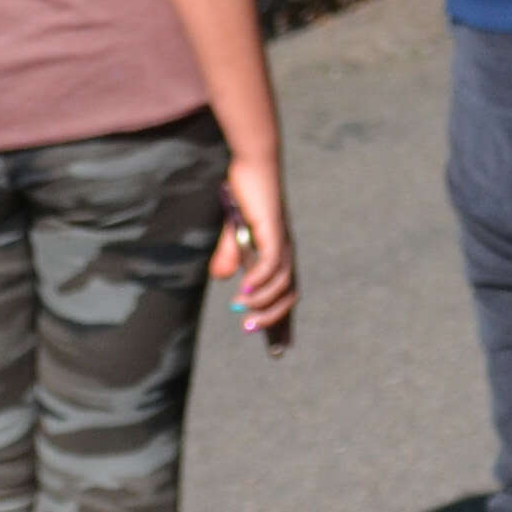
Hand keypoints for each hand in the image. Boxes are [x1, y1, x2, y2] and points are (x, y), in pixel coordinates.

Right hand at [214, 162, 297, 346]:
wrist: (252, 164)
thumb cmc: (245, 194)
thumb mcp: (232, 230)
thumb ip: (229, 253)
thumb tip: (221, 277)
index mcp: (279, 254)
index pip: (286, 293)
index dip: (283, 320)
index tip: (279, 347)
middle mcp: (286, 252)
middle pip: (289, 294)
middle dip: (273, 318)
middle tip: (251, 330)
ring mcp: (283, 241)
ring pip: (281, 282)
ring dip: (263, 301)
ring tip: (243, 312)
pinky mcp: (274, 230)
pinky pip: (272, 263)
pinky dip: (260, 280)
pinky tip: (245, 290)